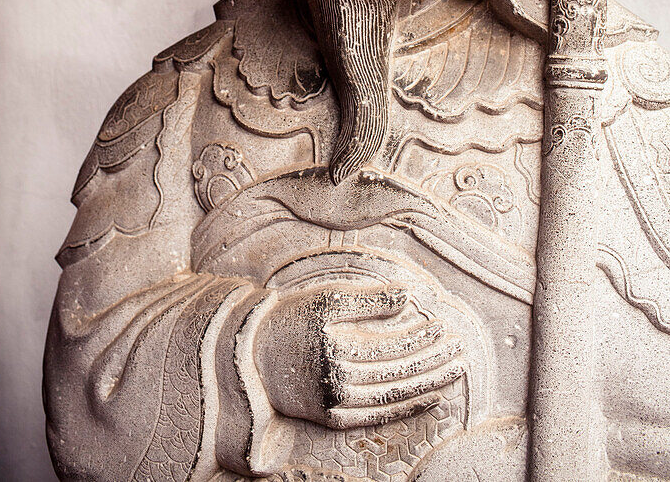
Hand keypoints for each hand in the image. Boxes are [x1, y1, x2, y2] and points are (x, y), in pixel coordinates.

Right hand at [253, 283, 463, 429]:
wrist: (253, 356)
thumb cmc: (292, 318)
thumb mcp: (327, 298)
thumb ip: (368, 299)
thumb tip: (408, 295)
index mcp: (337, 347)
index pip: (393, 345)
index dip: (421, 338)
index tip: (444, 327)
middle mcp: (338, 381)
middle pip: (399, 372)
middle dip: (435, 361)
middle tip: (462, 349)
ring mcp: (337, 404)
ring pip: (395, 396)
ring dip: (430, 383)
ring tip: (455, 370)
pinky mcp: (335, 419)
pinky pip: (380, 417)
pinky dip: (409, 407)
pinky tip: (432, 396)